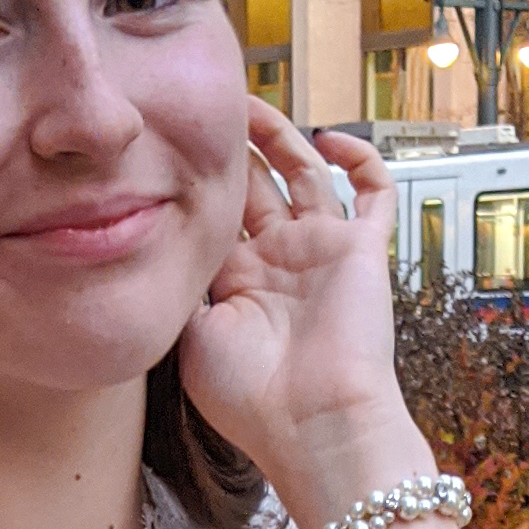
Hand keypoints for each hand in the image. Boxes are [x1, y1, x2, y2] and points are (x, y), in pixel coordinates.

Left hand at [177, 99, 427, 528]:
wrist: (315, 424)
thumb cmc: (252, 396)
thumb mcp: (191, 334)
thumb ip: (182, 282)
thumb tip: (154, 242)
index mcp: (238, 283)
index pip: (216, 217)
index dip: (196, 182)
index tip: (166, 147)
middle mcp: (279, 262)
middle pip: (255, 187)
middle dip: (233, 150)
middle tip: (208, 108)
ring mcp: (321, 253)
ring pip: (303, 176)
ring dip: (280, 138)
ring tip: (251, 104)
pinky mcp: (363, 250)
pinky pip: (374, 194)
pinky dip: (359, 160)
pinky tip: (330, 138)